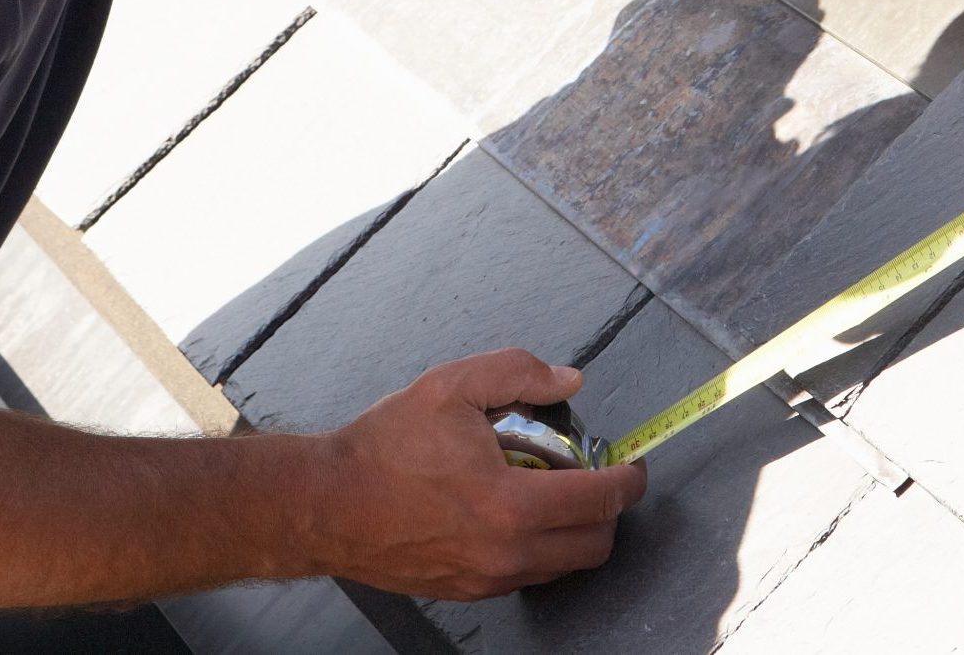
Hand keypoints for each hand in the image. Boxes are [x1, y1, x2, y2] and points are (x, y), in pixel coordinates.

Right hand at [315, 349, 646, 599]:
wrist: (329, 503)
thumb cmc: (387, 445)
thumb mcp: (453, 384)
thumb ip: (519, 372)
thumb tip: (570, 380)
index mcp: (510, 504)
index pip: (600, 500)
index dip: (629, 479)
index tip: (634, 463)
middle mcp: (507, 554)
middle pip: (595, 545)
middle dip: (611, 510)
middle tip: (597, 474)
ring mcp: (489, 580)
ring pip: (564, 565)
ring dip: (576, 529)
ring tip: (552, 486)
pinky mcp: (470, 591)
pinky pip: (529, 574)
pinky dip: (540, 544)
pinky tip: (515, 508)